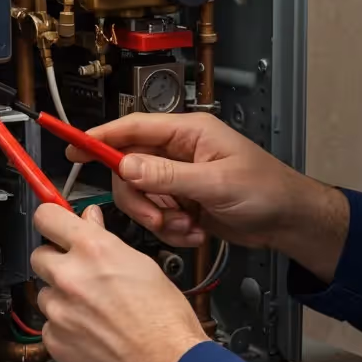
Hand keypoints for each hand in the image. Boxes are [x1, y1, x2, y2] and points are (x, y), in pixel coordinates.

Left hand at [30, 204, 208, 361]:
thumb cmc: (166, 323)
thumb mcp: (144, 267)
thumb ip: (107, 242)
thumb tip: (90, 223)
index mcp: (94, 251)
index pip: (48, 217)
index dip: (51, 218)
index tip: (53, 223)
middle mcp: (70, 277)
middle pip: (40, 256)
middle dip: (57, 261)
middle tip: (81, 274)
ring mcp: (59, 311)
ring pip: (45, 293)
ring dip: (62, 298)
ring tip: (94, 311)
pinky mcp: (54, 340)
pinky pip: (50, 325)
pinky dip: (65, 327)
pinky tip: (92, 333)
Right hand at [69, 112, 348, 281]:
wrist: (289, 222)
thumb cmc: (268, 191)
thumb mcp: (217, 183)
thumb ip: (169, 176)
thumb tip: (127, 166)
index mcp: (188, 132)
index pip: (133, 129)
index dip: (100, 137)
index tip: (73, 147)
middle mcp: (178, 152)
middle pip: (129, 169)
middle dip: (140, 199)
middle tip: (160, 218)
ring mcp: (178, 178)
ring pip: (141, 196)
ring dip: (158, 219)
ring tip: (186, 227)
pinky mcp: (181, 202)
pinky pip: (156, 216)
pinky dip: (171, 230)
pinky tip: (194, 232)